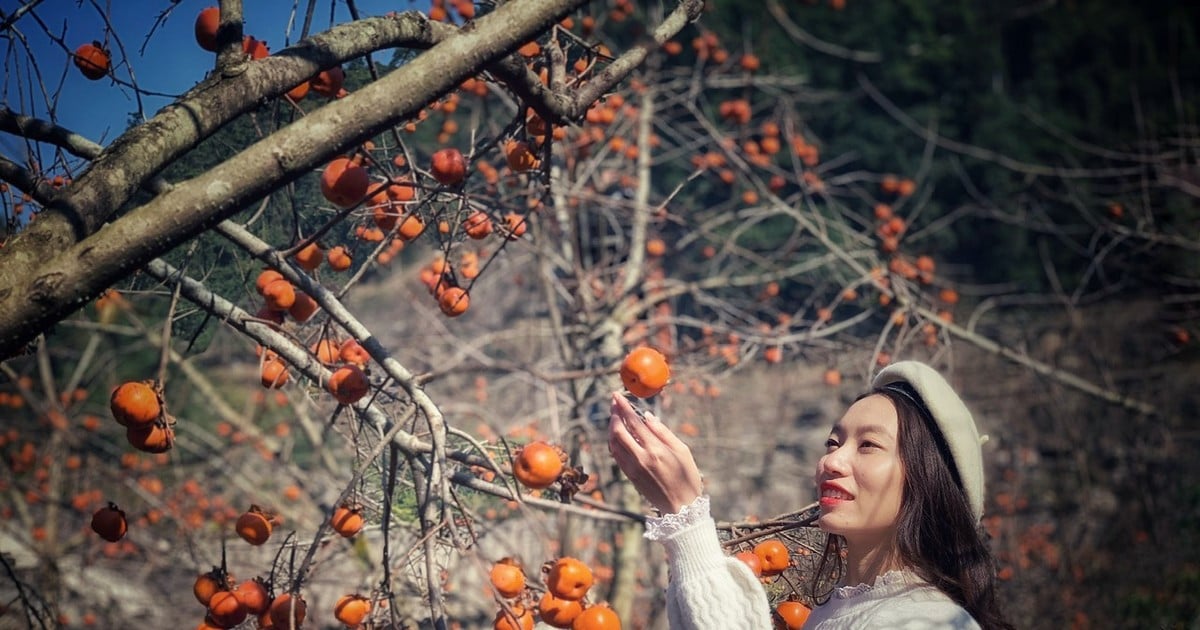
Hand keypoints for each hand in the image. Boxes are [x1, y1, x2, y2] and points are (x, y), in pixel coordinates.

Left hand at [607, 391, 703, 513]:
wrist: (681, 507)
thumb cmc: (687, 477)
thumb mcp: (682, 451)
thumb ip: (663, 432)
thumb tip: (647, 416)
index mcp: (656, 449)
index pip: (633, 423)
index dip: (622, 407)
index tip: (616, 395)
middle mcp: (641, 458)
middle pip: (618, 431)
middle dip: (613, 414)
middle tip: (613, 402)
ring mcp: (633, 468)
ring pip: (614, 443)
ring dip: (611, 427)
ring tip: (614, 416)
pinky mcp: (630, 476)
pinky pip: (617, 455)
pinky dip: (613, 442)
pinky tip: (616, 435)